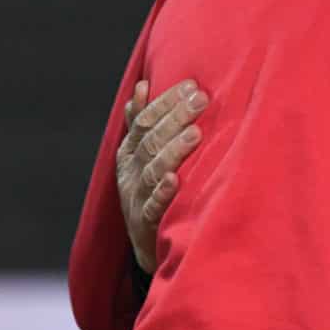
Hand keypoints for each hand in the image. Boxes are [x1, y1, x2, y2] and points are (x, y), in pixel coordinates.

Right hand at [115, 79, 206, 272]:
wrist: (147, 245)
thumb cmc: (150, 191)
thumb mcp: (141, 156)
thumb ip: (140, 123)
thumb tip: (141, 85)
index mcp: (129, 153)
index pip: (143, 121)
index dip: (164, 102)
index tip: (190, 84)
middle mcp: (129, 172)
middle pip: (150, 141)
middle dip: (175, 117)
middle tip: (200, 99)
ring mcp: (135, 198)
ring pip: (152, 170)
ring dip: (173, 150)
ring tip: (195, 133)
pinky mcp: (145, 224)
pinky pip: (153, 207)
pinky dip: (163, 193)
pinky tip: (175, 180)